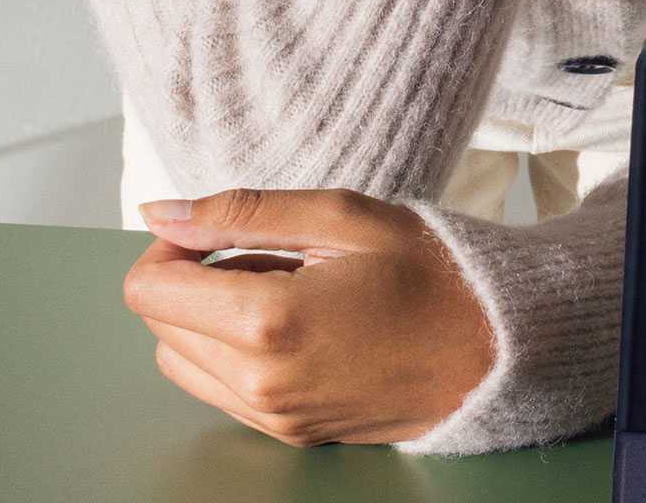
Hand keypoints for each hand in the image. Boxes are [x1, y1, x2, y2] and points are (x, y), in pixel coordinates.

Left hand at [123, 187, 495, 445]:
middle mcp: (260, 381)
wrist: (497, 347)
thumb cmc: (428, 272)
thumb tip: (159, 213)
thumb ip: (237, 213)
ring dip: (207, 323)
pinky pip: (221, 392)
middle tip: (260, 257)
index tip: (212, 234)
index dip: (168, 250)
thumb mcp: (337, 216)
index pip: (148, 291)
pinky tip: (292, 328)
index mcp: (266, 321)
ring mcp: (275, 416)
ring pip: (182, 363)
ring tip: (278, 293)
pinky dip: (233, 356)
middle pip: (159, 328)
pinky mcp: (291, 434)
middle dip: (189, 283)